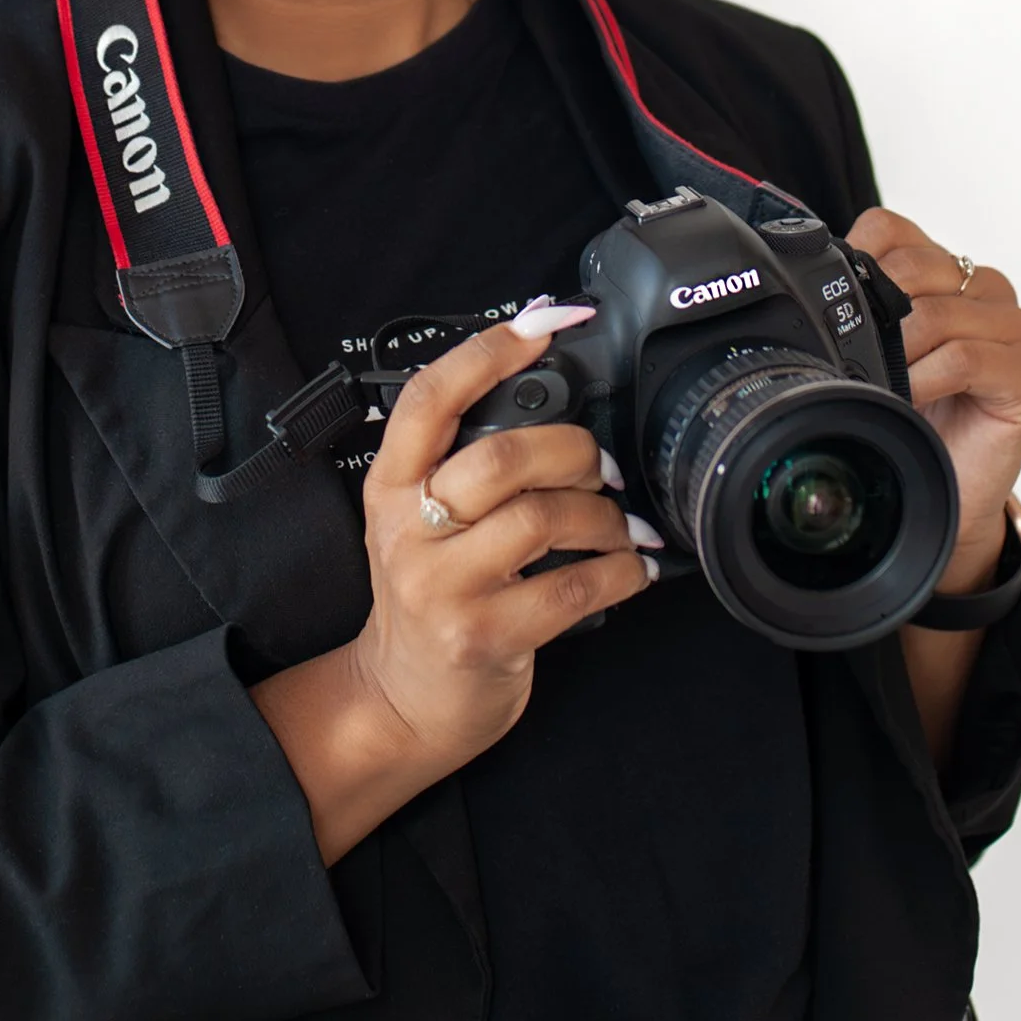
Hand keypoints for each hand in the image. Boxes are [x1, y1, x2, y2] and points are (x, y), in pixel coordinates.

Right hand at [348, 303, 658, 774]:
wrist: (405, 699)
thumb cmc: (431, 595)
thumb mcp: (421, 520)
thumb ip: (463, 465)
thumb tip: (553, 401)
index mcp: (390, 485)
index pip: (428, 399)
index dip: (487, 352)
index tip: (542, 322)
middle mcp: (408, 530)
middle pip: (497, 456)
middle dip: (569, 449)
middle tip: (598, 464)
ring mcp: (443, 587)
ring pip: (541, 518)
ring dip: (601, 516)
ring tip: (618, 525)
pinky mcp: (484, 637)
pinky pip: (573, 588)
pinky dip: (619, 572)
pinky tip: (631, 569)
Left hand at [846, 208, 1020, 593]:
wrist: (946, 491)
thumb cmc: (911, 417)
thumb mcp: (872, 352)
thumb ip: (857, 306)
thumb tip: (805, 275)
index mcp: (944, 271)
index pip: (891, 229)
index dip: (856, 263)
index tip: (836, 309)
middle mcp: (984, 290)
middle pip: (914, 266)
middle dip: (876, 315)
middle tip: (858, 359)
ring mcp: (1014, 330)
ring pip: (940, 312)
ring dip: (898, 353)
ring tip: (884, 385)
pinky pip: (968, 357)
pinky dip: (927, 378)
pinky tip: (911, 398)